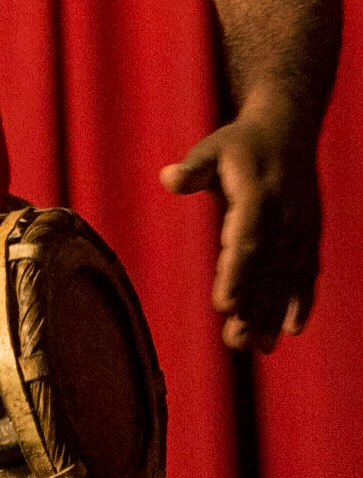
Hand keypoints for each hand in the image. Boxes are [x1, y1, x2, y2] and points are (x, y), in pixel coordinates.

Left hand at [161, 106, 320, 352]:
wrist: (289, 130)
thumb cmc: (240, 144)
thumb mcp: (212, 148)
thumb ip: (193, 168)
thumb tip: (168, 179)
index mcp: (258, 195)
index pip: (246, 240)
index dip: (237, 273)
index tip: (224, 303)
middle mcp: (285, 215)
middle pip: (268, 269)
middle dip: (254, 306)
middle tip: (236, 341)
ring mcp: (301, 228)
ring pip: (288, 277)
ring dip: (274, 312)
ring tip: (258, 347)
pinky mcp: (310, 236)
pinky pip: (307, 273)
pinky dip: (301, 301)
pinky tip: (291, 330)